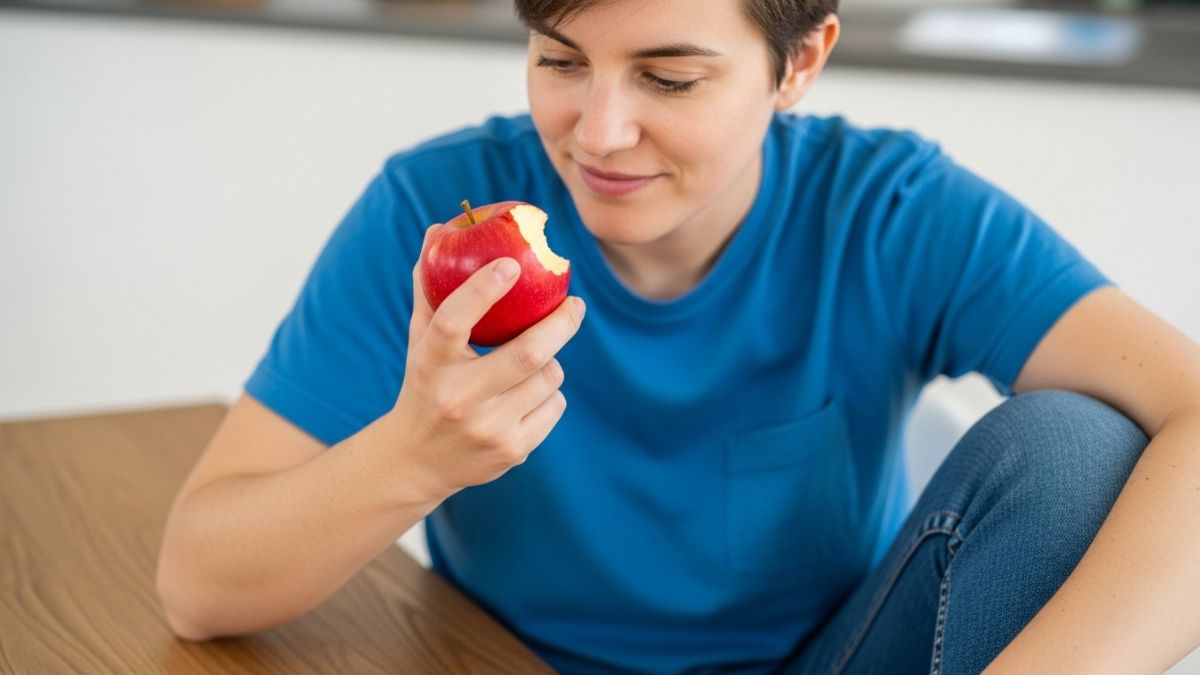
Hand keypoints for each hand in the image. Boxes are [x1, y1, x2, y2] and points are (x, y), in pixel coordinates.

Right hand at [392, 226, 585, 501]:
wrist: (417, 461)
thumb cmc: (425, 383)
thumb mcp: (419, 341)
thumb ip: (430, 288)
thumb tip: (437, 230)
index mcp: (430, 365)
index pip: (454, 321)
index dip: (483, 289)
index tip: (511, 263)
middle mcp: (458, 398)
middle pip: (528, 353)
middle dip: (561, 322)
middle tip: (575, 304)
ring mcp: (488, 429)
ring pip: (549, 377)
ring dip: (551, 361)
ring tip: (535, 359)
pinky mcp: (512, 451)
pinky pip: (555, 405)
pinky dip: (550, 392)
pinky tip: (528, 394)